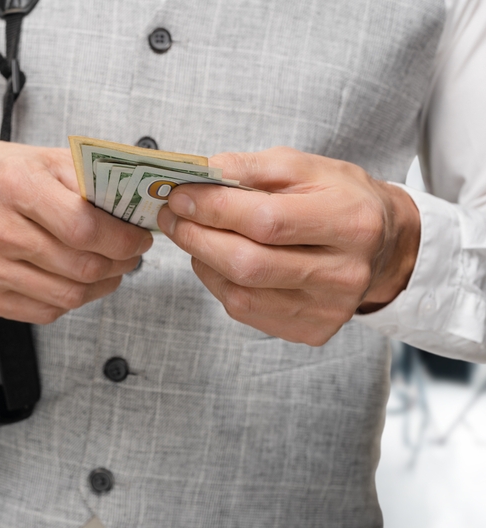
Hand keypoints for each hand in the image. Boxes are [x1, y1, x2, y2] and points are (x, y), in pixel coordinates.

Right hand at [0, 136, 152, 323]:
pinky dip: (70, 300)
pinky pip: (43, 311)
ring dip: (100, 286)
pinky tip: (76, 281)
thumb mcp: (47, 159)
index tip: (139, 238)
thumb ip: (92, 182)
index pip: (83, 228)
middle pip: (78, 266)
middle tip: (130, 255)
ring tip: (108, 268)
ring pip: (66, 295)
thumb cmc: (0, 175)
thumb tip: (138, 208)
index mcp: (13, 186)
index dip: (122, 239)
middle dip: (118, 263)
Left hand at [156, 147, 420, 345]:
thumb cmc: (340, 199)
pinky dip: (218, 283)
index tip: (179, 195)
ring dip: (202, 260)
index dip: (215, 209)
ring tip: (190, 234)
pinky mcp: (311, 331)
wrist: (385, 246)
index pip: (267, 221)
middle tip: (171, 216)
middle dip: (198, 237)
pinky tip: (215, 261)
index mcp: (351, 222)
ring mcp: (328, 309)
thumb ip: (253, 167)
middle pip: (250, 264)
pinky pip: (245, 311)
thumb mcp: (307, 167)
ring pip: (241, 292)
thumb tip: (201, 173)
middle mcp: (345, 273)